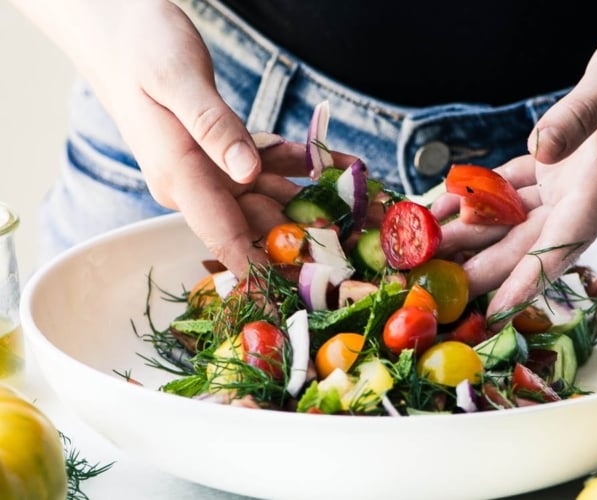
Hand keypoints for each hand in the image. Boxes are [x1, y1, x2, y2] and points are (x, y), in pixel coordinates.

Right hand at [38, 1, 354, 274]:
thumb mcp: (174, 80)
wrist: (122, 31)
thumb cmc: (140, 48)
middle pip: (263, 225)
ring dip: (324, 206)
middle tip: (362, 255)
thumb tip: (245, 171)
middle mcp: (201, 183)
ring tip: (373, 214)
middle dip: (312, 243)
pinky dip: (311, 166)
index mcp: (180, 177)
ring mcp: (217, 168)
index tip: (294, 303)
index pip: (225, 237)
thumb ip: (211, 127)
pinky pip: (278, 165)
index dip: (260, 274)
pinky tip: (348, 166)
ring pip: (278, 198)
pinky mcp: (230, 150)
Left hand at [433, 10, 596, 322]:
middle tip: (442, 286)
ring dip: (474, 232)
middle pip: (531, 240)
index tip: (499, 309)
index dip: (531, 279)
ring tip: (429, 246)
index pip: (567, 240)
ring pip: (517, 218)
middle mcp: (591, 192)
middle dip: (485, 266)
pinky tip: (450, 199)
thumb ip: (579, 115)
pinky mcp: (565, 163)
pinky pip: (517, 185)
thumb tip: (541, 145)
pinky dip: (483, 193)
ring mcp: (576, 180)